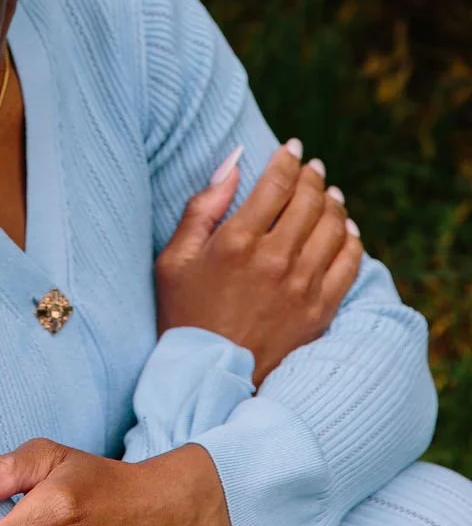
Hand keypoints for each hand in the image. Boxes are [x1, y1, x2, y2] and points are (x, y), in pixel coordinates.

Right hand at [155, 139, 362, 384]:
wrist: (209, 378)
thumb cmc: (184, 314)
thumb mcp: (174, 257)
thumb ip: (202, 206)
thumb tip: (232, 164)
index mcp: (237, 241)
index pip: (277, 182)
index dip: (287, 158)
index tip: (292, 147)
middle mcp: (275, 259)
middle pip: (310, 199)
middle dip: (313, 175)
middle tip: (312, 168)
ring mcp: (303, 287)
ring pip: (333, 226)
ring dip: (334, 202)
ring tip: (329, 193)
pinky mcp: (320, 311)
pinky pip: (349, 263)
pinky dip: (351, 240)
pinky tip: (345, 230)